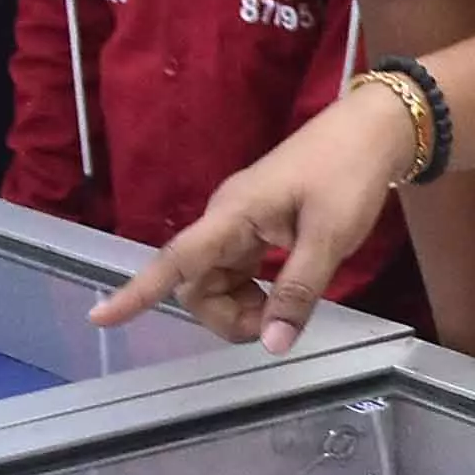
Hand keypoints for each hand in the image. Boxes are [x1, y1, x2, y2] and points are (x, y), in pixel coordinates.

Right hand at [95, 81, 416, 351]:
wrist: (373, 130)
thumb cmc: (348, 173)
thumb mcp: (329, 238)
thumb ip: (298, 293)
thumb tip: (271, 345)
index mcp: (233, 214)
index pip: (177, 259)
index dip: (138, 291)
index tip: (101, 317)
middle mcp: (226, 218)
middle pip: (196, 284)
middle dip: (225, 316)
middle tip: (277, 324)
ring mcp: (241, 223)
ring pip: (217, 282)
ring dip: (241, 308)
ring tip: (287, 310)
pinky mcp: (257, 226)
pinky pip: (238, 272)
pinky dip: (255, 293)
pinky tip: (283, 295)